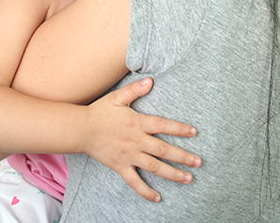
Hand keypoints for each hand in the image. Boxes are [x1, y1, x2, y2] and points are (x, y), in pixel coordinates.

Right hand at [84, 78, 200, 202]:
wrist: (81, 130)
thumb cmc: (100, 111)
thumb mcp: (117, 97)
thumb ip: (134, 90)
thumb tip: (151, 80)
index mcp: (137, 123)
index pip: (163, 125)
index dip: (179, 129)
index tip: (194, 133)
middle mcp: (136, 141)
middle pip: (164, 150)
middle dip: (183, 157)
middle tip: (198, 162)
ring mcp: (129, 155)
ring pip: (154, 167)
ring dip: (172, 174)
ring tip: (188, 178)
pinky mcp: (120, 167)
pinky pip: (135, 182)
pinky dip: (146, 192)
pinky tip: (158, 198)